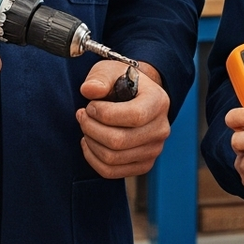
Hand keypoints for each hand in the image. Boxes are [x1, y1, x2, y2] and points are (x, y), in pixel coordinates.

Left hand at [77, 62, 170, 178]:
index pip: (134, 116)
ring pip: (112, 158)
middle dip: (91, 128)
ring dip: (90, 142)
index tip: (90, 105)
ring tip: (86, 126)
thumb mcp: (110, 71)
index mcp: (158, 102)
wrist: (134, 97)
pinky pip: (111, 171)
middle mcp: (161, 129)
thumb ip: (99, 78)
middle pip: (119, 141)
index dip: (104, 114)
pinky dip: (93, 159)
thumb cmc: (121, 83)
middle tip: (82, 115)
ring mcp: (153, 150)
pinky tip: (89, 142)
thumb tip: (90, 90)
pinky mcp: (143, 165)